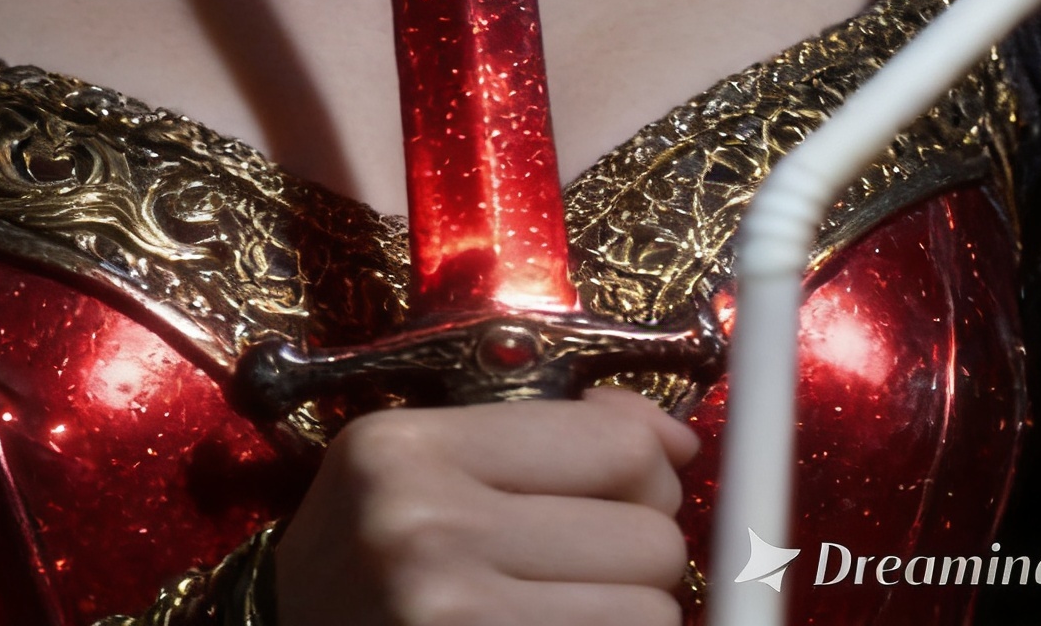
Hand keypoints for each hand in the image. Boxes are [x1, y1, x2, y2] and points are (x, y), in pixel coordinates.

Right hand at [273, 385, 697, 624]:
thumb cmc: (367, 559)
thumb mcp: (421, 464)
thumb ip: (542, 434)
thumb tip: (673, 440)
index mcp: (408, 450)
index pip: (615, 446)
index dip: (648, 469)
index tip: (633, 488)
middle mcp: (425, 534)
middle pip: (649, 538)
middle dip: (640, 555)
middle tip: (585, 565)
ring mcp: (452, 620)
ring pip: (650, 614)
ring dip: (628, 616)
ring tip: (561, 609)